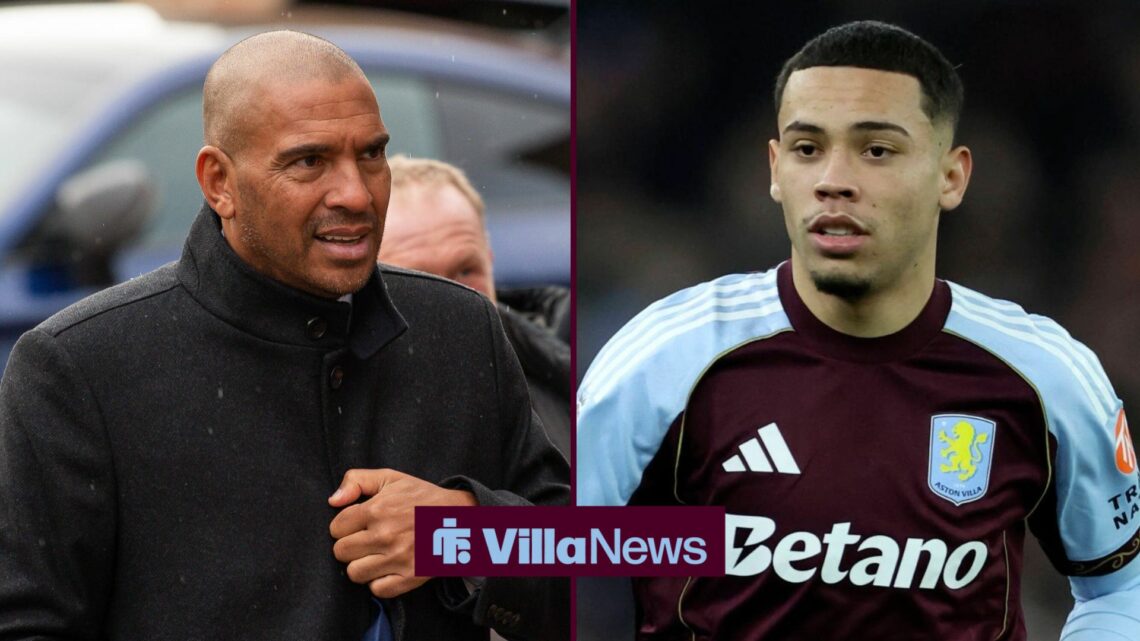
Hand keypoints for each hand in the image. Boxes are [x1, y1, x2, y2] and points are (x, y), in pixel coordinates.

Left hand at [328, 468, 476, 597]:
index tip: (358, 524)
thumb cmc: (421, 497)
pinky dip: (379, 582)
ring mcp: (397, 558)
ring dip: (362, 565)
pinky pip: (377, 589)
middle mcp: (384, 535)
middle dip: (350, 545)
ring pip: (355, 573)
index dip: (344, 526)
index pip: (336, 528)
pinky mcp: (410, 576)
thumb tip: (332, 501)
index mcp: (376, 509)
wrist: (460, 516)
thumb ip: (356, 480)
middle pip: (341, 552)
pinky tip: (388, 568)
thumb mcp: (390, 477)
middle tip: (366, 540)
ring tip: (375, 555)